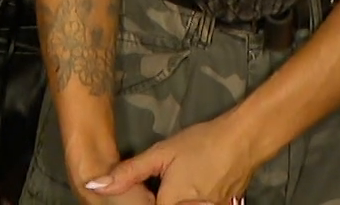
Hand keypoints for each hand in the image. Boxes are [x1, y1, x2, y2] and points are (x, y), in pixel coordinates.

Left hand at [86, 116, 256, 204]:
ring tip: (182, 180)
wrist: (246, 140)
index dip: (140, 200)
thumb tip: (93, 185)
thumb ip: (128, 173)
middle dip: (161, 198)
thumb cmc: (202, 143)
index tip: (150, 186)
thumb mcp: (162, 153)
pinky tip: (195, 184)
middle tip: (167, 180)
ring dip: (178, 199)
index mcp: (170, 204)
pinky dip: (193, 200)